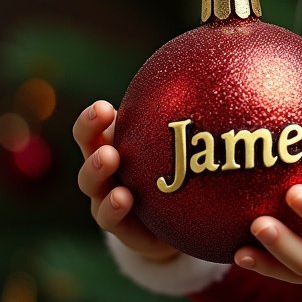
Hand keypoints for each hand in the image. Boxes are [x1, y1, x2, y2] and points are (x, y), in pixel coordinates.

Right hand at [73, 101, 179, 262]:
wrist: (177, 219)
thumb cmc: (177, 167)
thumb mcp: (182, 143)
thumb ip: (189, 117)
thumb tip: (212, 74)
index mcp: (114, 144)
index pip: (93, 129)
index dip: (92, 120)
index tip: (104, 109)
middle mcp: (106, 172)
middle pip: (89, 158)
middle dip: (93, 152)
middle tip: (109, 152)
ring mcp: (108, 200)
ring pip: (95, 191)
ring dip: (103, 187)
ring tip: (119, 190)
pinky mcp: (120, 228)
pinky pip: (113, 222)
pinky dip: (116, 213)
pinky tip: (126, 203)